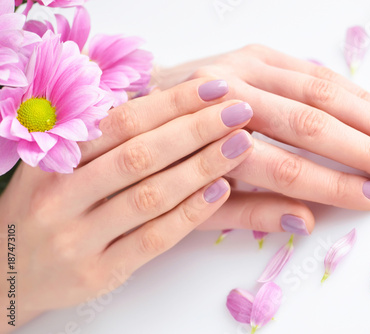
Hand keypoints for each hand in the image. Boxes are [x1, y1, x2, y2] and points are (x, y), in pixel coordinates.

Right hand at [0, 77, 282, 329]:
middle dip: (197, 129)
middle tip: (240, 112)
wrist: (6, 272)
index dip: (173, 102)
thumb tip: (158, 96)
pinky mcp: (98, 273)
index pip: (122, 121)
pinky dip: (190, 214)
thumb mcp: (53, 162)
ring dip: (202, 167)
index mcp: (53, 158)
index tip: (214, 86)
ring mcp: (78, 237)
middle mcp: (61, 195)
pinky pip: (152, 240)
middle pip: (141, 155)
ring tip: (241, 146)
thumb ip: (98, 132)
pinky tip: (220, 191)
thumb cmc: (44, 207)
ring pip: (150, 196)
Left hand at [152, 45, 369, 213]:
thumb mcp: (198, 202)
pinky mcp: (255, 51)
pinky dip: (352, 91)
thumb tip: (307, 221)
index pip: (285, 168)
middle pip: (309, 125)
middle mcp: (226, 95)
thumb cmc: (168, 163)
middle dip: (367, 150)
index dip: (335, 186)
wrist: (140, 105)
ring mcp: (242, 66)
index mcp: (207, 140)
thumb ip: (250, 212)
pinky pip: (313, 70)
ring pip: (319, 90)